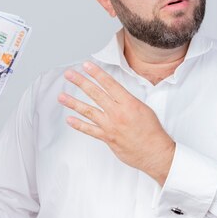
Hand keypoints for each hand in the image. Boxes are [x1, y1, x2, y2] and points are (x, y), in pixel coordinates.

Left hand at [58, 62, 174, 184]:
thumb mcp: (143, 108)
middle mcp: (117, 113)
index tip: (86, 65)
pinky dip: (78, 125)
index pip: (109, 84)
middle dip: (81, 82)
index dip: (97, 73)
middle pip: (95, 94)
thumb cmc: (152, 131)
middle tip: (69, 75)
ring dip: (73, 103)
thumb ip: (127, 101)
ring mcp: (110, 126)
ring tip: (61, 97)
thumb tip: (116, 95)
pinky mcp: (107, 138)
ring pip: (88, 111)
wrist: (155, 152)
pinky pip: (90, 130)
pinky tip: (69, 119)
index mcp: (129, 103)